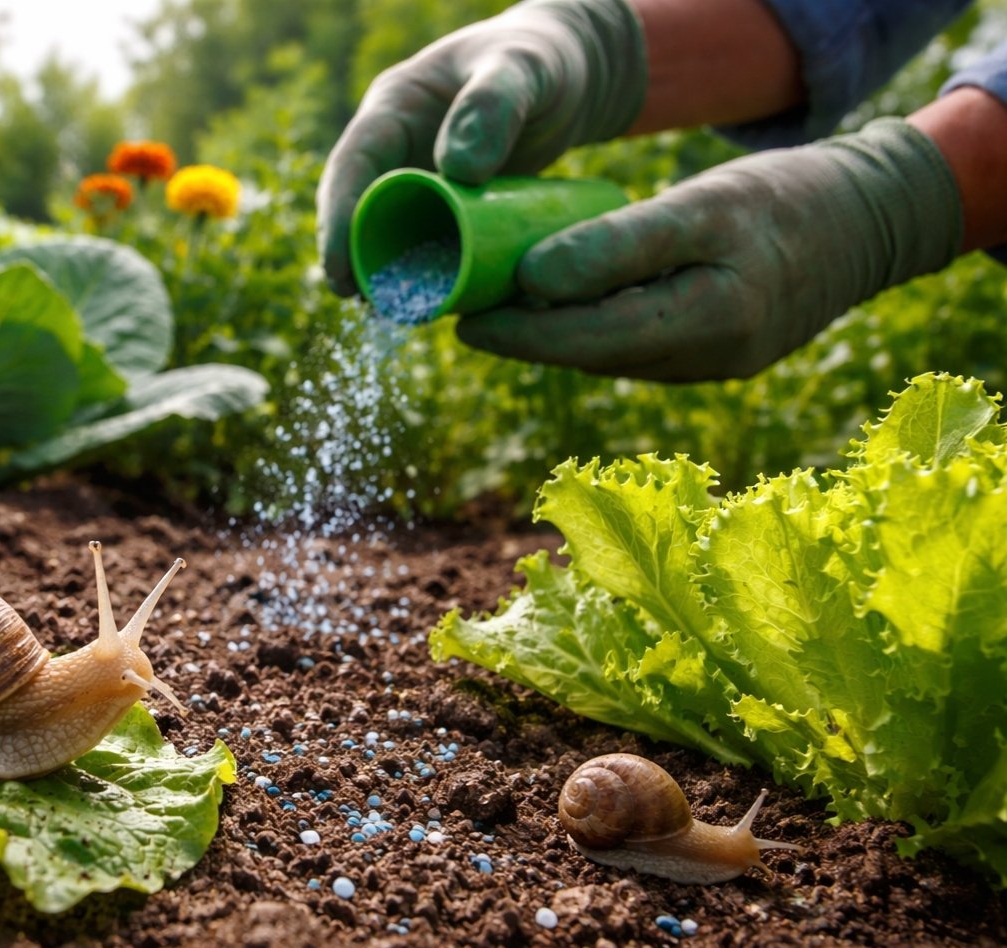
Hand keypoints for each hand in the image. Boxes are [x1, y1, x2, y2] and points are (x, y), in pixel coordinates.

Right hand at [316, 0, 645, 295]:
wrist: (577, 75)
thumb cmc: (545, 59)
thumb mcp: (522, 70)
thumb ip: (493, 105)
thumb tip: (457, 169)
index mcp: (395, 110)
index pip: (350, 167)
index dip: (338, 221)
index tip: (341, 272)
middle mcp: (400, 149)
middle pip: (363, 210)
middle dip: (357, 259)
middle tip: (365, 304)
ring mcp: (425, 181)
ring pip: (395, 235)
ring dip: (391, 276)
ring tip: (399, 314)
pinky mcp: (454, 208)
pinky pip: (433, 245)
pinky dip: (433, 277)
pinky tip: (440, 310)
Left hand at [459, 120, 963, 380]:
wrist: (867, 223)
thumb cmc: (784, 200)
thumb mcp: (700, 206)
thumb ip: (615, 247)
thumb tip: (529, 281)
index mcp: (705, 324)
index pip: (584, 341)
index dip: (516, 335)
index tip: (461, 321)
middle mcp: (702, 360)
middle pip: (589, 354)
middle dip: (524, 337)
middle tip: (463, 309)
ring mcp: (708, 366)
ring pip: (608, 354)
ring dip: (553, 335)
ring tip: (495, 307)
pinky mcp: (710, 356)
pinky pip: (634, 347)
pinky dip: (591, 328)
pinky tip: (558, 307)